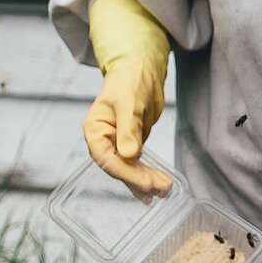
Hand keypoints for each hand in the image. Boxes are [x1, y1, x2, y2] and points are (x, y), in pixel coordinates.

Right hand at [83, 57, 171, 200]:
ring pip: (129, 169)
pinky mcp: (131, 144)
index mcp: (95, 130)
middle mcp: (103, 140)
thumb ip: (128, 129)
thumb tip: (128, 155)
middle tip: (161, 189)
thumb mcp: (129, 103)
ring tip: (165, 191)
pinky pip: (137, 164)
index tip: (146, 183)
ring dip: (146, 181)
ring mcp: (117, 144)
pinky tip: (160, 185)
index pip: (107, 159)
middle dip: (140, 180)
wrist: (140, 71)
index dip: (126, 173)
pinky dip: (148, 174)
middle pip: (119, 167)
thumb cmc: (130, 81)